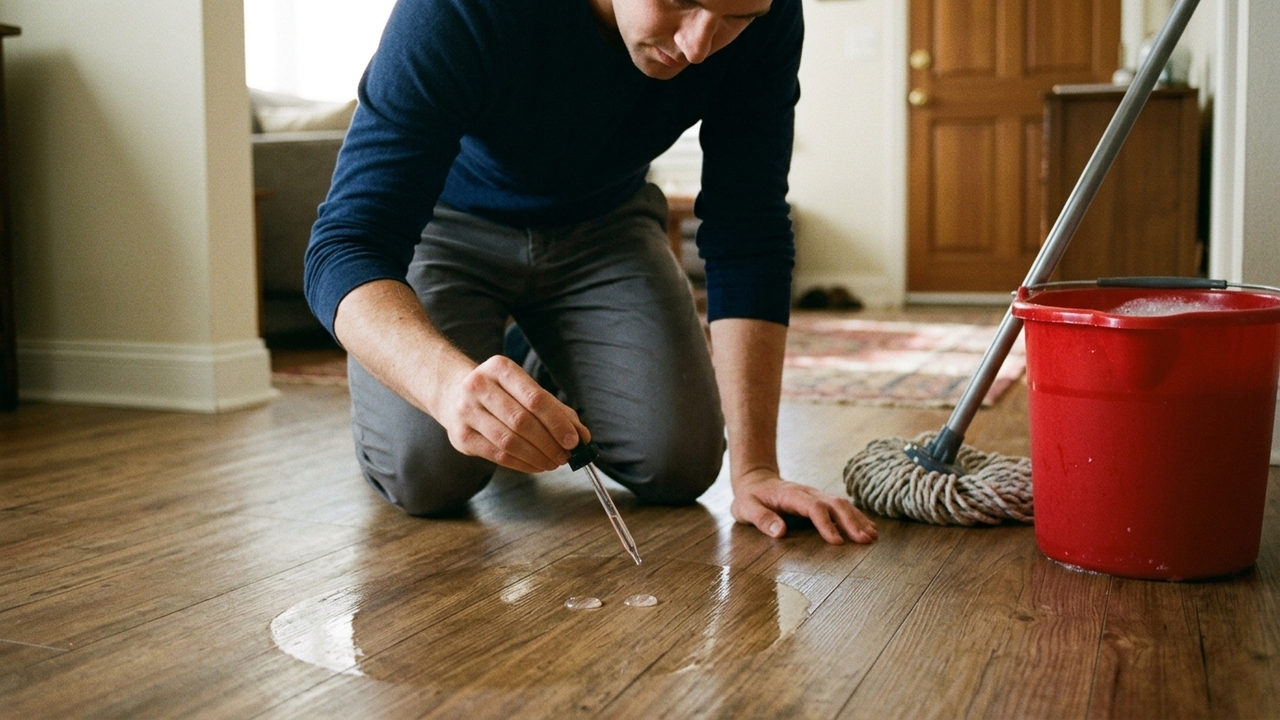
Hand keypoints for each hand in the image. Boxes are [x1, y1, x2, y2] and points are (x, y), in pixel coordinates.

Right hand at [435, 354, 588, 473]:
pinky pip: (497, 455)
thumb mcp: (525, 389)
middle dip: (549, 443)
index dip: (557, 422)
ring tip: (554, 462)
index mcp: (499, 368)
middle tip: (566, 456)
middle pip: (522, 421)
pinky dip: (522, 464)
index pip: (535, 398)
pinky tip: (536, 465)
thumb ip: (556, 410)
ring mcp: (465, 411)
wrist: (453, 393)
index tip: (575, 440)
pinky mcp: (461, 436)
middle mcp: (478, 386)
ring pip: (509, 441)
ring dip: (537, 457)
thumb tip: (583, 437)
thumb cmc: (500, 392)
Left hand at [731, 469, 877, 544]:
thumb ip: (761, 519)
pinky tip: (868, 528)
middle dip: (851, 522)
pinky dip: (857, 517)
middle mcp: (808, 493)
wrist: (756, 480)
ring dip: (858, 520)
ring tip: (872, 537)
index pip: (813, 508)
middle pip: (835, 504)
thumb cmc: (750, 498)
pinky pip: (842, 507)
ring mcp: (816, 495)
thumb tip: (779, 532)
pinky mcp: (820, 501)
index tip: (837, 542)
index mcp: (791, 495)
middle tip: (865, 540)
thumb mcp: (746, 508)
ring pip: (842, 504)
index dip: (826, 524)